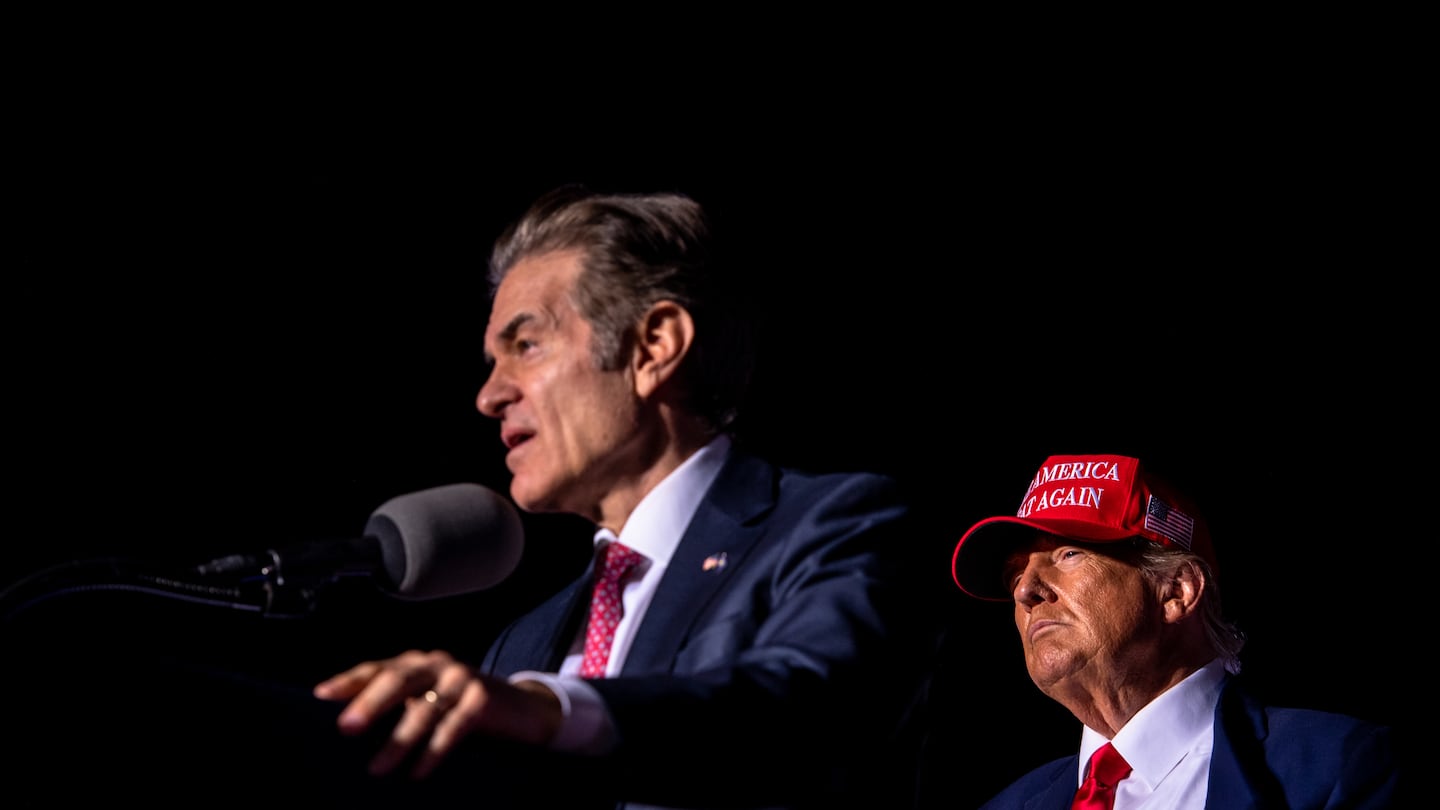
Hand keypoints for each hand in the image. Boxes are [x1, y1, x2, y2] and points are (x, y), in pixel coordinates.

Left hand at [313, 649, 563, 778]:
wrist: (523, 710)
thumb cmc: (464, 709)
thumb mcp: (429, 701)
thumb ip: (398, 705)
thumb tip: (350, 727)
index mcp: (418, 664)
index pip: (377, 668)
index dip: (350, 681)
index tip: (321, 696)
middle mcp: (437, 665)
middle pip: (398, 679)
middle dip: (370, 703)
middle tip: (346, 727)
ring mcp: (462, 679)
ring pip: (424, 708)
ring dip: (399, 740)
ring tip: (378, 768)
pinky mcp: (483, 698)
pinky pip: (453, 726)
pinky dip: (434, 750)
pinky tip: (419, 771)